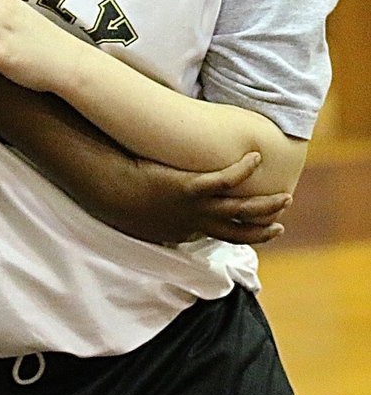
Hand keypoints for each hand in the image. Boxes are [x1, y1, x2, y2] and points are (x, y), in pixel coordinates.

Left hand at [96, 151, 290, 244]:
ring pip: (241, 209)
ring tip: (285, 197)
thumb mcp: (144, 221)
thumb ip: (159, 221)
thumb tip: (162, 218)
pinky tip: (255, 158)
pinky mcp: (190, 186)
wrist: (109, 193)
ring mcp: (195, 206)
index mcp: (186, 232)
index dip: (237, 234)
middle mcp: (196, 223)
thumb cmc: (120, 202)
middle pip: (239, 232)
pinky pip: (224, 179)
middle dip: (262, 229)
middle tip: (280, 225)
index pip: (219, 236)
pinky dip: (243, 169)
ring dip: (266, 205)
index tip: (250, 231)